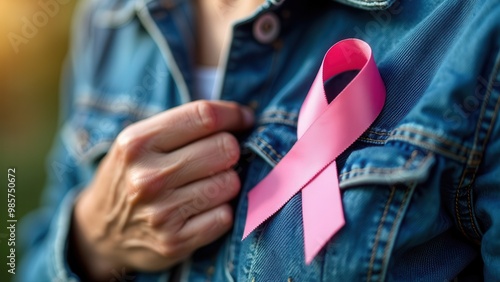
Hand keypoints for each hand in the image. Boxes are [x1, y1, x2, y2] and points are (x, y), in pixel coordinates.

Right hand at [69, 101, 253, 279]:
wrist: (100, 230)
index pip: (205, 116)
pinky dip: (220, 211)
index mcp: (137, 142)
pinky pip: (225, 216)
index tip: (244, 119)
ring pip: (230, 183)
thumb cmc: (131, 175)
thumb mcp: (139, 141)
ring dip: (226, 182)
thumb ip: (183, 125)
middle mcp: (147, 177)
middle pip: (225, 148)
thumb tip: (242, 118)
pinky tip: (202, 209)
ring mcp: (161, 212)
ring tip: (206, 184)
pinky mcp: (175, 242)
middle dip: (229, 150)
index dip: (234, 114)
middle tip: (218, 157)